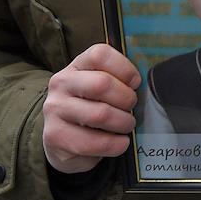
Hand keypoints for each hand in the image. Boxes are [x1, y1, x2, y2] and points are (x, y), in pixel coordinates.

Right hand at [42, 44, 140, 174]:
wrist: (61, 137)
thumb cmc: (91, 106)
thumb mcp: (100, 86)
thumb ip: (118, 79)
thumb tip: (146, 84)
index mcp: (77, 65)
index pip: (100, 54)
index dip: (125, 68)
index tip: (135, 83)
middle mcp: (61, 83)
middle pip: (102, 83)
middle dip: (126, 98)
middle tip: (132, 107)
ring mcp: (55, 109)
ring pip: (100, 114)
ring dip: (122, 122)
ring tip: (127, 125)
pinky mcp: (54, 135)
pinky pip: (92, 142)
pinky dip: (114, 144)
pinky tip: (120, 143)